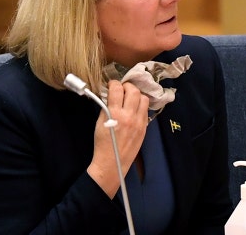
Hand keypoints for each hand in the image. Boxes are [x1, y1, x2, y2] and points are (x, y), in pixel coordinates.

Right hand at [87, 80, 149, 196]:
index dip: (114, 83)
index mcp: (114, 114)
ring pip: (144, 99)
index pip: (117, 89)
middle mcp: (129, 116)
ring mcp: (139, 122)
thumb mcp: (99, 122)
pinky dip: (141, 106)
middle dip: (127, 86)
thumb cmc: (102, 144)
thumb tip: (111, 96)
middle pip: (134, 91)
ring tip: (130, 98)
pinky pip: (146, 110)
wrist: (112, 163)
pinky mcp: (145, 128)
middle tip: (122, 89)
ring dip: (137, 95)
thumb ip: (106, 108)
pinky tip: (134, 108)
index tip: (111, 85)